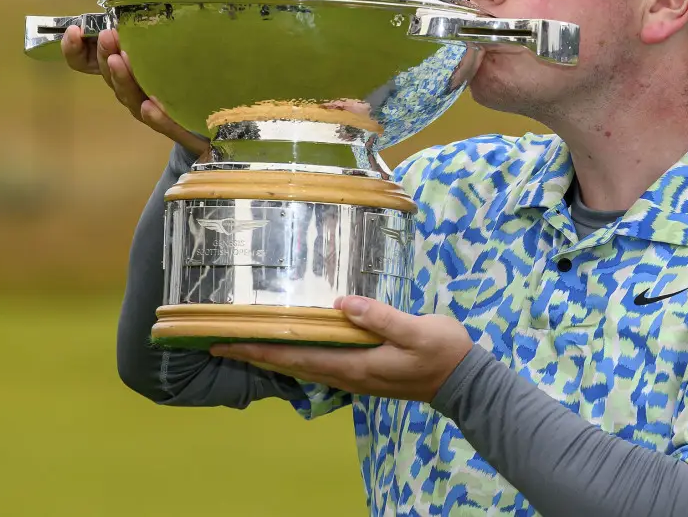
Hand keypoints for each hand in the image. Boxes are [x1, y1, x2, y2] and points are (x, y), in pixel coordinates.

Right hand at [61, 24, 209, 155]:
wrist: (218, 116)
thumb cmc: (187, 72)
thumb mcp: (168, 43)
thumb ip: (150, 28)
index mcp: (127, 70)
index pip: (89, 63)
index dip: (75, 50)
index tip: (73, 31)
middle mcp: (134, 91)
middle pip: (111, 77)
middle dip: (106, 55)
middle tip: (108, 36)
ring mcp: (152, 111)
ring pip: (131, 98)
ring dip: (123, 79)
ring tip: (120, 60)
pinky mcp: (178, 126)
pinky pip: (163, 124)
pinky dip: (155, 116)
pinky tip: (149, 106)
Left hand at [210, 296, 473, 403]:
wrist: (466, 383)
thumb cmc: (442, 352)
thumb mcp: (416, 330)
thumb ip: (378, 317)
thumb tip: (340, 303)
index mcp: (354, 365)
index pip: (296, 358)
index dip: (259, 350)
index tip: (225, 343)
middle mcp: (348, 376)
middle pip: (292, 366)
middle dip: (256, 354)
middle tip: (221, 342)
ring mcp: (356, 377)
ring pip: (304, 367)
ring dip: (275, 356)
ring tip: (248, 343)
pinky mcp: (365, 373)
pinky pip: (321, 365)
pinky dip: (299, 356)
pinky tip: (295, 346)